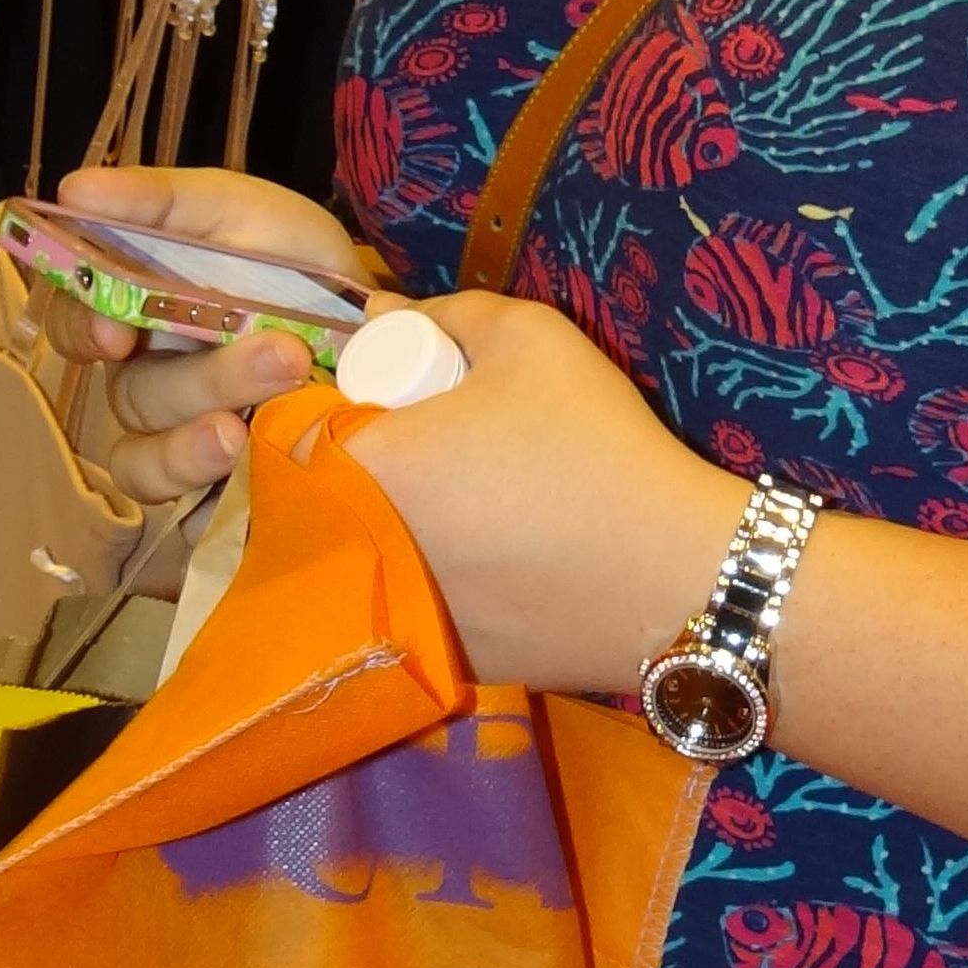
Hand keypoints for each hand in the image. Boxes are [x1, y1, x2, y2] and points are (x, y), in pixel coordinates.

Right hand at [49, 166, 392, 503]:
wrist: (368, 316)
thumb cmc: (281, 254)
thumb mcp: (232, 209)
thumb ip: (158, 201)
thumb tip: (76, 188)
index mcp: (130, 309)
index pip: (74, 324)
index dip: (84, 332)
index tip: (117, 334)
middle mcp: (143, 375)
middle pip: (131, 395)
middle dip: (201, 381)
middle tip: (281, 354)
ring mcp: (177, 434)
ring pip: (148, 457)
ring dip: (194, 447)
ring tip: (252, 429)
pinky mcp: (215, 481)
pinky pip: (185, 506)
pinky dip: (206, 492)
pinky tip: (248, 472)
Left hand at [325, 289, 746, 700]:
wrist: (677, 581)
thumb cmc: (597, 447)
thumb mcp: (529, 339)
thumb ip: (444, 312)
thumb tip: (379, 311)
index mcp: (359, 464)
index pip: (290, 427)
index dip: (334, 404)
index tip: (394, 398)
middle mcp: (353, 549)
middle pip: (322, 494)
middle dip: (365, 464)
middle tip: (442, 445)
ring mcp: (391, 612)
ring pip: (364, 551)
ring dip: (396, 521)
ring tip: (478, 501)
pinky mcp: (434, 656)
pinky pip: (412, 601)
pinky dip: (437, 577)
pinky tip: (503, 560)